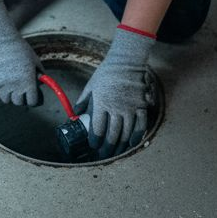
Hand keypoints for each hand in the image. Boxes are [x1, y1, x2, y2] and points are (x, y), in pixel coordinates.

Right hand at [0, 0, 41, 105]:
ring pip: (5, 99)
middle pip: (18, 102)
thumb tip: (42, 82)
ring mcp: (2, 86)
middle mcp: (16, 86)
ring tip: (6, 83)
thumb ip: (39, 72)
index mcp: (28, 81)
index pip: (32, 101)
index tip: (30, 96)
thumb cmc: (18, 47)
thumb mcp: (34, 59)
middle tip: (17, 88)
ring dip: (7, 94)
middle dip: (19, 96)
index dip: (32, 98)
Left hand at [75, 27, 153, 157]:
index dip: (94, 142)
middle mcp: (116, 107)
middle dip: (106, 149)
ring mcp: (130, 108)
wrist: (126, 61)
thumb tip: (75, 115)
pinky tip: (131, 144)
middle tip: (102, 156)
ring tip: (114, 154)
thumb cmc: (106, 73)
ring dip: (119, 147)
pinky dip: (136, 137)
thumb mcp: (91, 86)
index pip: (97, 129)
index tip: (92, 146)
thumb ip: (83, 102)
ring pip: (125, 134)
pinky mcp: (141, 106)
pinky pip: (140, 126)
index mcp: (101, 103)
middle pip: (111, 136)